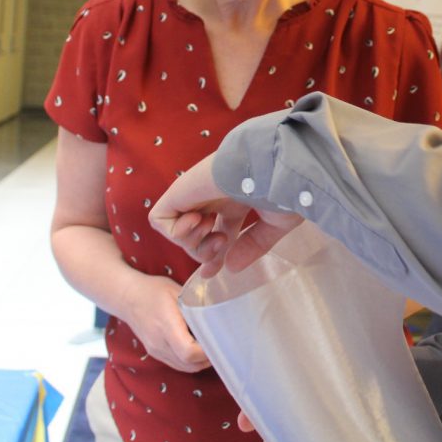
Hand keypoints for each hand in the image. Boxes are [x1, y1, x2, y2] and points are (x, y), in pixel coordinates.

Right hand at [122, 273, 210, 371]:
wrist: (127, 297)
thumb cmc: (153, 290)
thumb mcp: (177, 291)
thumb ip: (195, 305)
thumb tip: (216, 314)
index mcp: (167, 326)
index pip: (188, 352)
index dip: (206, 352)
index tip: (218, 342)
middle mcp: (160, 343)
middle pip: (188, 364)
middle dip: (207, 359)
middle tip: (220, 345)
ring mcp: (156, 350)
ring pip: (182, 367)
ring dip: (199, 362)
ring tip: (211, 347)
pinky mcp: (154, 352)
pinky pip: (175, 364)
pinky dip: (189, 362)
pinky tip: (198, 349)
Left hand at [148, 153, 301, 276]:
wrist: (274, 168)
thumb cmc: (283, 191)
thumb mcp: (275, 224)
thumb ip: (253, 245)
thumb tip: (231, 267)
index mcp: (236, 201)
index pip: (216, 231)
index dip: (212, 255)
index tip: (212, 273)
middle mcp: (213, 197)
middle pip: (195, 235)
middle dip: (204, 251)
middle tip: (222, 243)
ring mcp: (196, 193)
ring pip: (176, 230)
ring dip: (192, 242)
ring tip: (212, 228)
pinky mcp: (180, 191)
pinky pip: (159, 219)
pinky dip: (175, 231)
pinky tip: (199, 222)